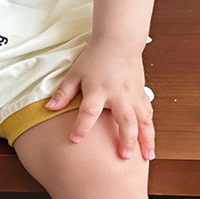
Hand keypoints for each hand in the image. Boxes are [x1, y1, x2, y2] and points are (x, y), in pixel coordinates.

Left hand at [46, 42, 154, 160]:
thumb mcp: (76, 72)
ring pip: (143, 120)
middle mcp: (118, 94)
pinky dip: (150, 128)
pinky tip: (149, 141)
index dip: (81, 126)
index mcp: (98, 89)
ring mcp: (132, 95)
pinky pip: (148, 113)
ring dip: (146, 139)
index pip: (88, 111)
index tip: (75, 139)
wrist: (118, 41)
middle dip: (126, 139)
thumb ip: (64, 92)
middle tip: (124, 157)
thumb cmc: (96, 57)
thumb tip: (49, 107)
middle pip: (125, 120)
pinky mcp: (141, 93)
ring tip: (147, 157)